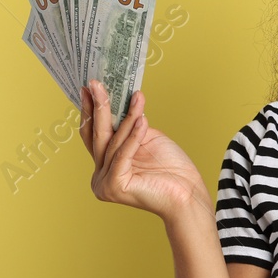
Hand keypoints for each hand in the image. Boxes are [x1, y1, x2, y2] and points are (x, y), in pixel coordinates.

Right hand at [80, 81, 210, 223]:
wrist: (188, 193)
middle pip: (98, 136)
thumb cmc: (170, 168)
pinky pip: (123, 154)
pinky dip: (134, 136)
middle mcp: (99, 177)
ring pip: (113, 142)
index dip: (90, 110)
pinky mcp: (114, 186)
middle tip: (96, 83)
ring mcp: (104, 184)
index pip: (93, 134)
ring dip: (126, 118)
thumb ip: (127, 126)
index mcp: (104, 167)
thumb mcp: (144, 138)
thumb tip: (115, 100)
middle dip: (98, 107)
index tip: (90, 87)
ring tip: (137, 97)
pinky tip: (142, 119)